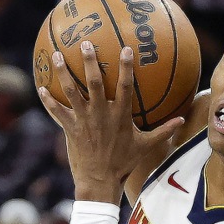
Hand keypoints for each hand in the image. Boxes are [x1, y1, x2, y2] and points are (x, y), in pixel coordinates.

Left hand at [37, 43, 182, 202]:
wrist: (100, 180)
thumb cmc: (124, 163)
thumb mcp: (146, 146)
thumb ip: (164, 131)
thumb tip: (183, 120)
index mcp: (120, 116)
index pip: (125, 86)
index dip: (126, 67)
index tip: (126, 49)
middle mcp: (101, 114)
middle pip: (94, 82)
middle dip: (90, 61)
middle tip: (85, 43)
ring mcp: (84, 120)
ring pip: (71, 91)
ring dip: (63, 72)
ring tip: (56, 54)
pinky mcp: (70, 129)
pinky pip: (57, 111)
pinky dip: (48, 100)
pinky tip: (41, 87)